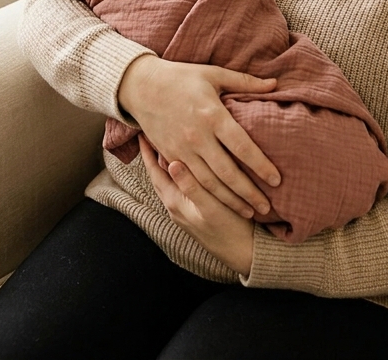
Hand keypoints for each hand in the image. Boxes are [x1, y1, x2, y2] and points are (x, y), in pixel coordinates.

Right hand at [118, 55, 280, 218]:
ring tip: (249, 212)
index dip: (261, 166)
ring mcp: (182, 149)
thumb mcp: (213, 74)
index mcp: (213, 115)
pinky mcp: (170, 156)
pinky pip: (191, 182)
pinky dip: (208, 196)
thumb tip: (275, 83)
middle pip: (228, 173)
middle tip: (267, 208)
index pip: (243, 147)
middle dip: (249, 193)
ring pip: (209, 183)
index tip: (277, 180)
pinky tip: (221, 204)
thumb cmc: (180, 77)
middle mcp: (198, 136)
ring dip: (230, 201)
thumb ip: (245, 81)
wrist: (141, 86)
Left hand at [140, 135, 254, 275]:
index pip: (156, 172)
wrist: (245, 254)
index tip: (142, 133)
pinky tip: (186, 166)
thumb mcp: (211, 208)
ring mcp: (184, 210)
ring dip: (165, 163)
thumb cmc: (230, 230)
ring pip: (169, 182)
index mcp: (175, 202)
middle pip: (159, 176)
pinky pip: (180, 187)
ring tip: (164, 145)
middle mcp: (175, 206)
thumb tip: (172, 162)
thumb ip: (192, 186)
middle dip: (152, 156)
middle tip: (150, 134)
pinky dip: (179, 173)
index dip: (148, 153)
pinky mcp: (195, 212)